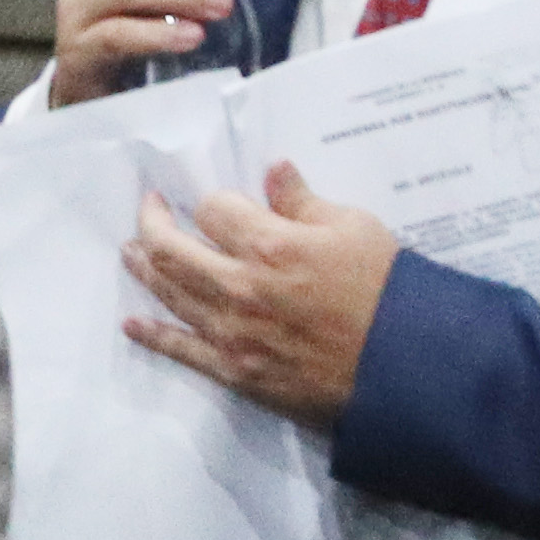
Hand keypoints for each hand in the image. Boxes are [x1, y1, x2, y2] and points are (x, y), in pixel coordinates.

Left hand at [124, 159, 394, 427]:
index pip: (213, 210)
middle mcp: (238, 286)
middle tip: (150, 209)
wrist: (408, 369)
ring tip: (130, 251)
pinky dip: (152, 334)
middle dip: (153, 222)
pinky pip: (181, 349)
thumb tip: (273, 169)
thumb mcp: (355, 229)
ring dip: (144, 268)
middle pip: (170, 248)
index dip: (214, 203)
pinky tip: (132, 323)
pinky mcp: (234, 370)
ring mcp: (231, 331)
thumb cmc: (389, 292)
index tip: (219, 204)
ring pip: (169, 292)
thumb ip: (303, 201)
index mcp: (269, 245)